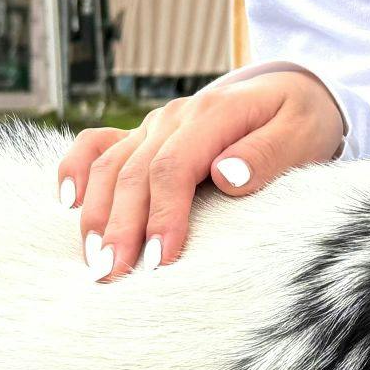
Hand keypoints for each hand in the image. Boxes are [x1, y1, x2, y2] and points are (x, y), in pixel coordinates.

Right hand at [56, 69, 344, 280]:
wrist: (295, 92)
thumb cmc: (302, 121)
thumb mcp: (303, 135)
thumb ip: (267, 155)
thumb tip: (225, 175)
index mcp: (213, 113)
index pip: (173, 168)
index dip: (162, 216)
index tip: (159, 261)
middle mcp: (175, 117)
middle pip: (134, 174)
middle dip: (121, 229)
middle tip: (112, 277)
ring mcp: (155, 125)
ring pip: (110, 167)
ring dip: (97, 216)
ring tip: (95, 264)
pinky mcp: (145, 137)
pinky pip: (98, 145)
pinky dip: (76, 169)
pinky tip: (67, 203)